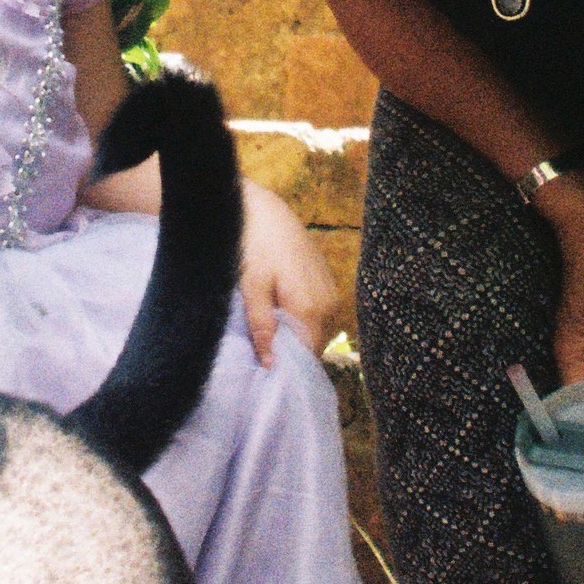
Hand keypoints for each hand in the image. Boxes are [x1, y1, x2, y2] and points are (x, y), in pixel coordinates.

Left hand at [236, 180, 335, 363]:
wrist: (265, 208)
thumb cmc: (254, 245)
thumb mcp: (252, 287)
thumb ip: (262, 326)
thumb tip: (270, 364)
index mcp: (311, 307)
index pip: (307, 355)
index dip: (289, 368)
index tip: (267, 375)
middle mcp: (329, 303)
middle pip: (313, 343)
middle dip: (291, 352)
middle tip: (262, 354)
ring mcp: (331, 291)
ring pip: (315, 328)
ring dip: (295, 334)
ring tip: (268, 333)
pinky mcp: (326, 281)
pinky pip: (317, 312)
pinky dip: (300, 319)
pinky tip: (279, 312)